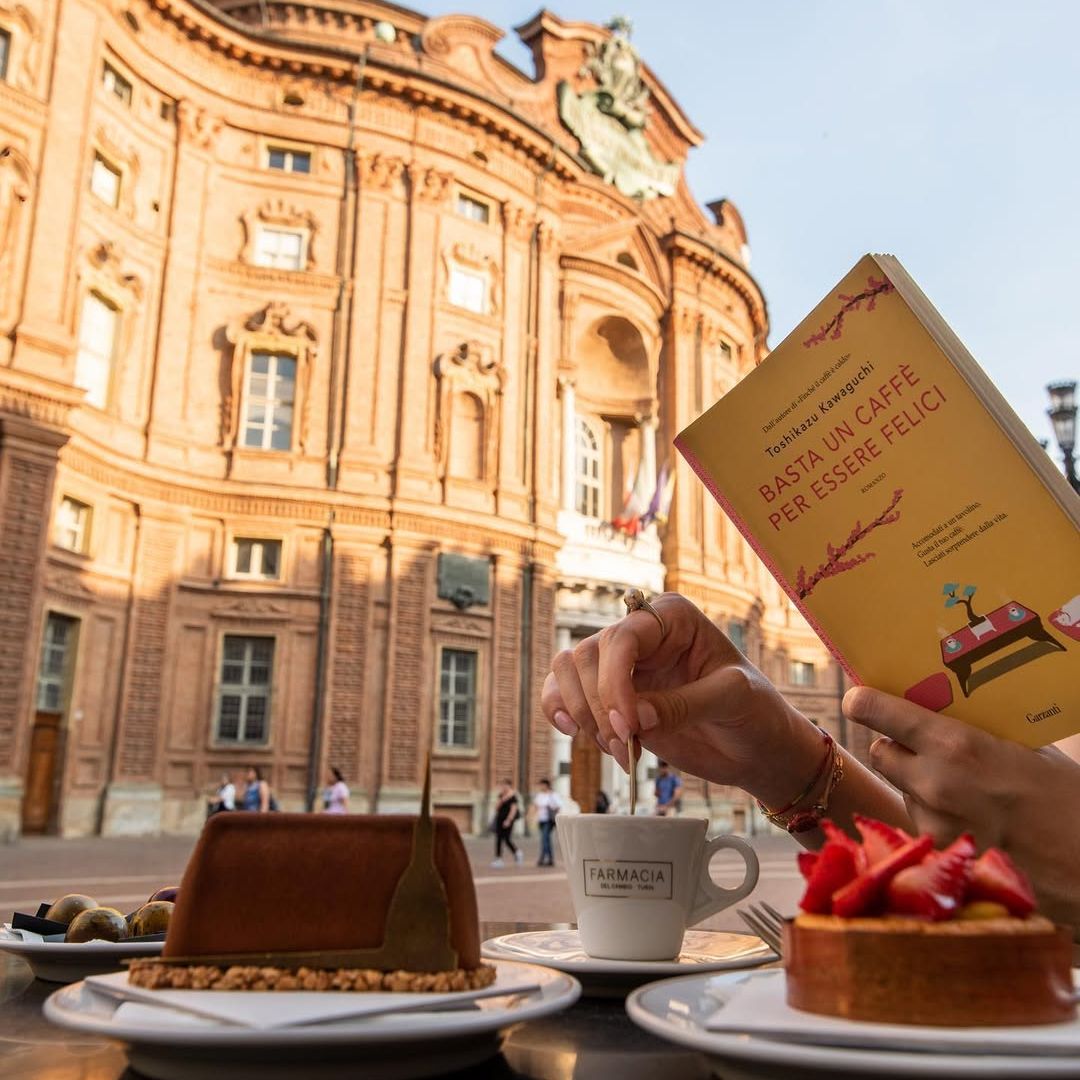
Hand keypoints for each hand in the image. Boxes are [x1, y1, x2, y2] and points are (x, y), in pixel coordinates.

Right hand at [540, 593, 823, 807]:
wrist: (756, 749)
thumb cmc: (756, 713)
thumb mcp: (733, 701)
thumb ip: (684, 705)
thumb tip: (634, 719)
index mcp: (673, 618)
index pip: (623, 637)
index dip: (615, 681)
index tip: (629, 724)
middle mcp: (641, 634)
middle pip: (587, 654)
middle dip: (598, 705)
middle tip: (626, 743)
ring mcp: (621, 666)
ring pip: (568, 671)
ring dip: (582, 713)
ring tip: (618, 748)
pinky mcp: (609, 697)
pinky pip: (563, 693)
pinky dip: (561, 713)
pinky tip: (574, 734)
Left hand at [845, 687, 1079, 930]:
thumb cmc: (1064, 795)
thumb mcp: (1020, 744)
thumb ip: (970, 726)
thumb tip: (933, 703)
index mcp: (954, 744)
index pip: (876, 712)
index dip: (863, 703)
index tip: (858, 698)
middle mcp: (933, 782)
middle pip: (879, 751)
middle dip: (896, 744)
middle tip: (923, 743)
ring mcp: (932, 820)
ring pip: (899, 786)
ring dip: (914, 780)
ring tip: (960, 785)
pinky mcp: (937, 850)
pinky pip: (918, 817)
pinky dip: (932, 811)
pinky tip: (968, 815)